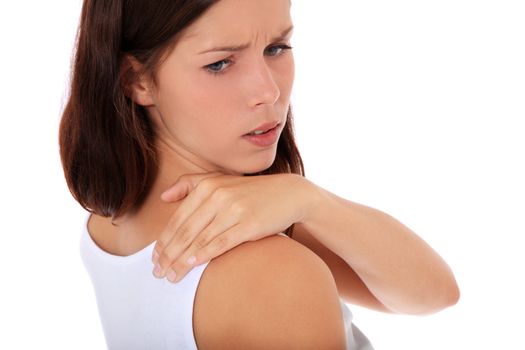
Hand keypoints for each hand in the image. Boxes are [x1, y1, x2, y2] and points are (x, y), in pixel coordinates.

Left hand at [151, 172, 314, 282]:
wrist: (288, 194)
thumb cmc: (251, 192)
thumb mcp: (220, 180)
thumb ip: (189, 184)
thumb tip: (164, 197)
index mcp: (207, 185)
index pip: (179, 218)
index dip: (164, 240)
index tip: (155, 258)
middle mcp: (218, 195)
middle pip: (186, 230)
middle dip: (169, 254)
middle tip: (158, 272)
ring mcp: (234, 210)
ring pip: (200, 239)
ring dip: (181, 261)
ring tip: (170, 276)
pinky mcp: (249, 224)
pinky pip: (220, 243)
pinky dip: (203, 255)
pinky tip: (191, 266)